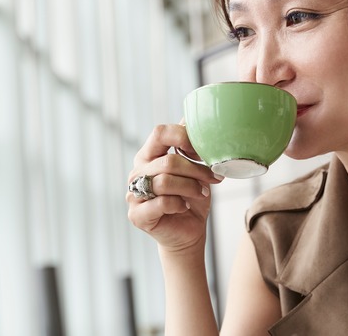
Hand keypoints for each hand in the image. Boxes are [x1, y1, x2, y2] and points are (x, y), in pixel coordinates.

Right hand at [126, 124, 222, 253]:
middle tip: (213, 178)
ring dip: (190, 187)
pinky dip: (178, 204)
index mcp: (150, 154)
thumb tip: (196, 117)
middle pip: (168, 161)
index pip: (160, 132)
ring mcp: (134, 193)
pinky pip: (161, 203)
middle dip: (196, 170)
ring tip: (202, 193)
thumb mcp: (196, 167)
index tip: (203, 150)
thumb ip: (191, 145)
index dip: (183, 137)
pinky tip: (184, 206)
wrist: (188, 231)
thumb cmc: (191, 196)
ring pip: (165, 181)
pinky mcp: (137, 215)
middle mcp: (138, 171)